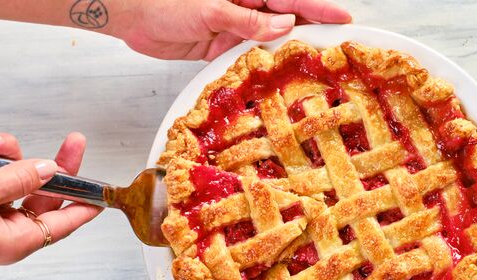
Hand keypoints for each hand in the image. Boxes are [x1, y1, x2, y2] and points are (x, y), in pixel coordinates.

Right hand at [0, 128, 102, 264]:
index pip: (63, 223)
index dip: (85, 205)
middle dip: (48, 162)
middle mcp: (2, 228)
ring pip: (12, 173)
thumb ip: (15, 182)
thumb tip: (49, 170)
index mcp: (12, 240)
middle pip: (43, 191)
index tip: (105, 194)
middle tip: (73, 142)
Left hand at [112, 0, 351, 59]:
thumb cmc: (164, 0)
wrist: (132, 15)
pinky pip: (247, 56)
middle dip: (312, 30)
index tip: (343, 18)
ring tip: (314, 65)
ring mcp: (233, 26)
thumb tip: (285, 25)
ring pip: (269, 39)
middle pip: (286, 18)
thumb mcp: (210, 8)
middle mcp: (243, 6)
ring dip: (288, 51)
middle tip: (338, 47)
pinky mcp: (220, 46)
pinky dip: (261, 65)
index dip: (318, 8)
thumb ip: (247, 20)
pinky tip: (276, 75)